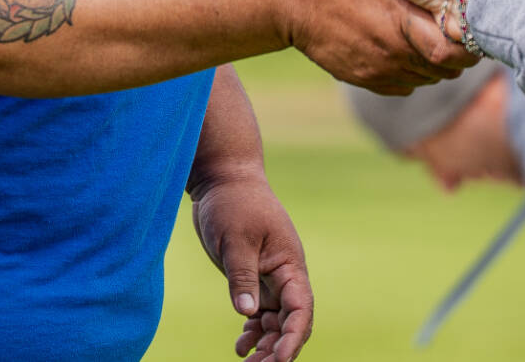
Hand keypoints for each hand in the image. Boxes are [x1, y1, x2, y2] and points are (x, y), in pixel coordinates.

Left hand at [189, 169, 312, 361]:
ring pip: (275, 321)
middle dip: (279, 347)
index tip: (280, 359)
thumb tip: (247, 313)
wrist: (223, 180)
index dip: (294, 336)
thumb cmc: (233, 203)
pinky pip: (259, 312)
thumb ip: (241, 276)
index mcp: (289, 263)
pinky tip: (240, 346)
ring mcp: (269, 277)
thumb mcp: (235, 239)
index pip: (300, 308)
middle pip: (290, 321)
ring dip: (265, 343)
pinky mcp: (253, 278)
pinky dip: (253, 331)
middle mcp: (284, 274)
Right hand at [281, 0, 473, 93]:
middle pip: (444, 70)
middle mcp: (396, 49)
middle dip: (452, 57)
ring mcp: (380, 68)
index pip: (453, 50)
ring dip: (430, 66)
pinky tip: (401, 55)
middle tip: (448, 36)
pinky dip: (408, 75)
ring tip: (424, 43)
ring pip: (424, 80)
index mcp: (405, 16)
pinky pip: (402, 87)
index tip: (461, 26)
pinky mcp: (365, 79)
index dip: (464, 43)